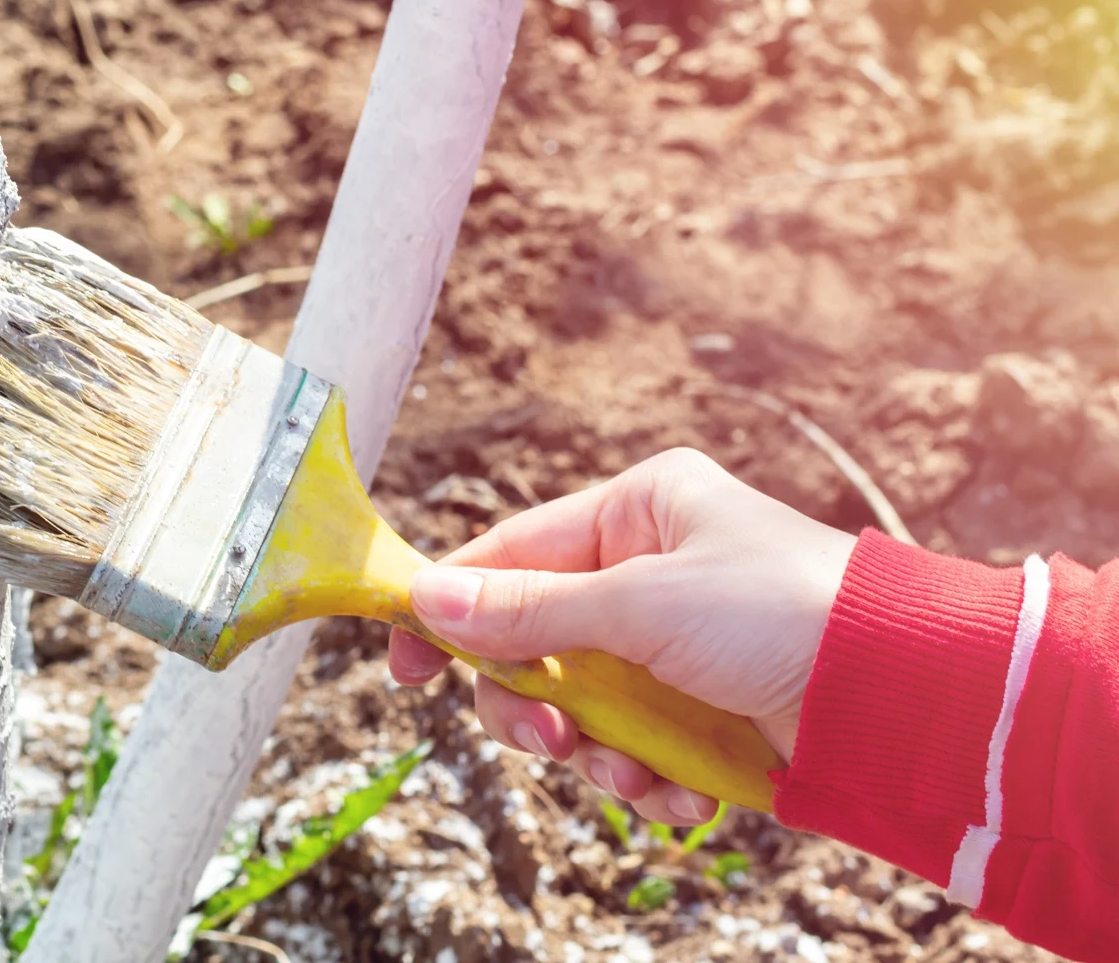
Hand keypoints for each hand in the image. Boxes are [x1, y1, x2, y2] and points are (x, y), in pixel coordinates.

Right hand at [390, 448, 855, 824]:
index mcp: (637, 512)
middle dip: (535, 705)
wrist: (905, 697)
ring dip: (595, 753)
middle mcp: (650, 572)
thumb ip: (528, 612)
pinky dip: (648, 780)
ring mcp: (675, 646)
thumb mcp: (639, 605)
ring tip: (633, 775)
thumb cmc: (781, 613)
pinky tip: (685, 796)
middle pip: (534, 645)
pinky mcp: (703, 710)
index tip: (404, 666)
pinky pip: (635, 749)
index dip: (451, 609)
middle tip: (548, 740)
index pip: (510, 554)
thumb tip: (425, 600)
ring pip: (579, 709)